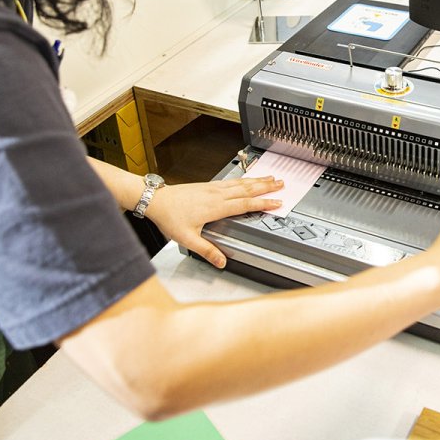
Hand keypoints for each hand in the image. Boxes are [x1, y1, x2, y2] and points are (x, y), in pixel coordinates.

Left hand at [146, 176, 284, 268]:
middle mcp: (217, 194)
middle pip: (247, 189)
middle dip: (266, 187)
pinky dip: (244, 179)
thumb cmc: (170, 217)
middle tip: (282, 184)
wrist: (156, 199)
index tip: (277, 202)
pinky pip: (232, 181)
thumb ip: (206, 250)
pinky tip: (248, 179)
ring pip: (241, 183)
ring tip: (271, 178)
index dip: (263, 202)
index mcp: (216, 207)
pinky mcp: (208, 185)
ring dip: (258, 180)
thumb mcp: (187, 239)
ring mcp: (213, 188)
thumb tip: (221, 262)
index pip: (245, 204)